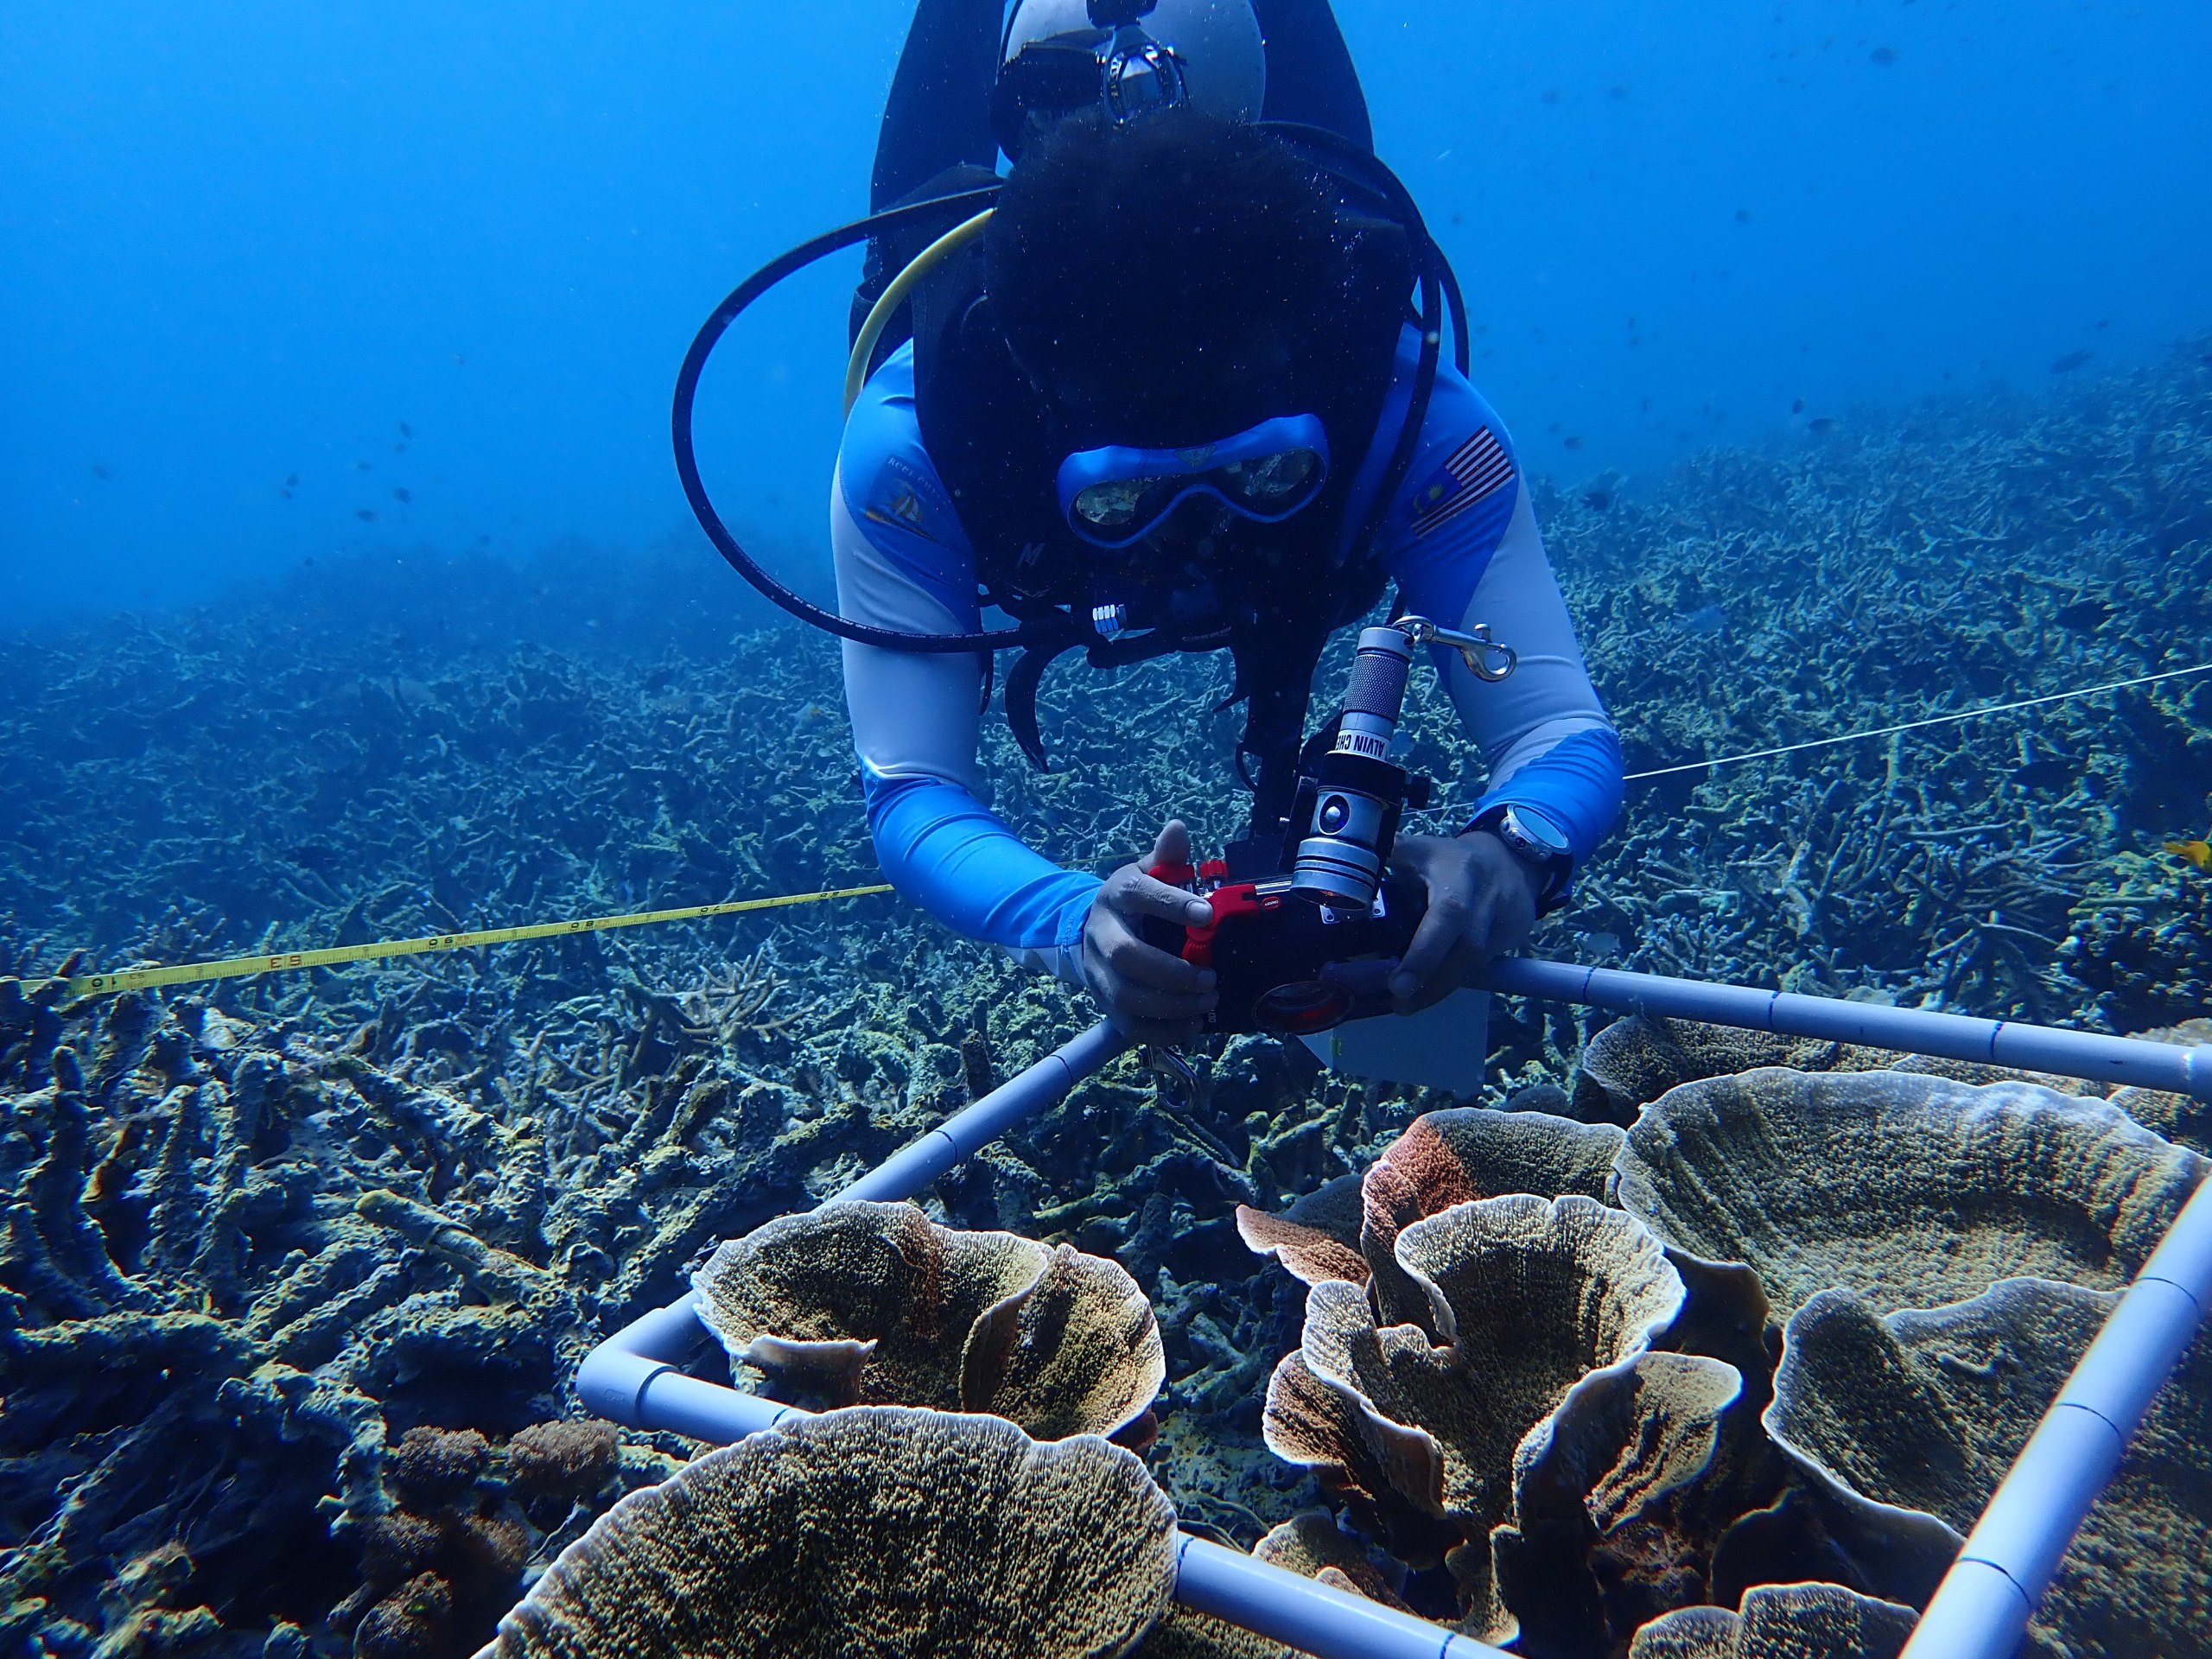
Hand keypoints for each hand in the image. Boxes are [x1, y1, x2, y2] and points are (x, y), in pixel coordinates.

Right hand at [1082, 820, 1218, 1043]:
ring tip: (1209, 1001)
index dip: (1171, 904)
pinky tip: (1194, 1024)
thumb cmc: (1137, 901)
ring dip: (1172, 1005)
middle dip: (1172, 971)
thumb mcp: (1149, 872)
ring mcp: (1099, 973)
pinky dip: (1164, 1031)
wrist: (1093, 932)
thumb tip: (1178, 828)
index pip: (1138, 894)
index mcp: (1116, 895)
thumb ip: (1167, 857)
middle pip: (1126, 956)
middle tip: (1211, 977)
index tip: (1208, 916)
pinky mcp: (1105, 1004)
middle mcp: (1101, 934)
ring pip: (1126, 996)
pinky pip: (1130, 1026)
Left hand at [1384, 831, 1542, 1013]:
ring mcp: (1503, 922)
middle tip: (1398, 1000)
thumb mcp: (1420, 850)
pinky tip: (1427, 993)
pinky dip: (1451, 982)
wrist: (1512, 860)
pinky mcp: (1510, 940)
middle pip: (1467, 947)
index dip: (1425, 951)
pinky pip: (1480, 967)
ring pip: (1475, 963)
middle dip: (1432, 978)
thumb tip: (1343, 873)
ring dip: (1439, 988)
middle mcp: (1485, 900)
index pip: (1447, 913)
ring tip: (1405, 1005)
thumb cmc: (1452, 859)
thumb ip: (1385, 856)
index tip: (1398, 982)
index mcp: (1458, 874)